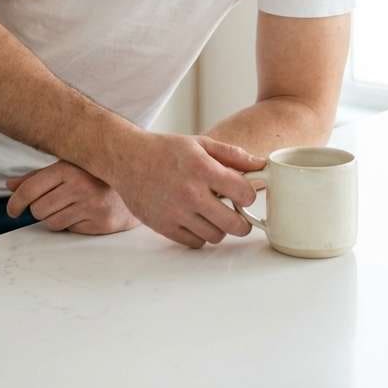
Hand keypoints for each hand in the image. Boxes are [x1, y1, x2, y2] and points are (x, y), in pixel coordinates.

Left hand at [5, 161, 140, 234]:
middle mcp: (81, 186)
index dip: (15, 202)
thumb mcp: (67, 165)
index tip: (12, 209)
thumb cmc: (96, 172)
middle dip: (38, 209)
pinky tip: (82, 212)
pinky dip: (70, 223)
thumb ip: (38, 176)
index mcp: (69, 167)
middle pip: (38, 209)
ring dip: (53, 218)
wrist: (138, 182)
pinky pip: (70, 230)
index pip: (30, 189)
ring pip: (52, 223)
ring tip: (67, 206)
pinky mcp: (101, 223)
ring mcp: (92, 206)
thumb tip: (9, 185)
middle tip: (49, 203)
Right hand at [107, 133, 266, 249]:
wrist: (127, 159)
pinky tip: (196, 220)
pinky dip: (200, 235)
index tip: (243, 193)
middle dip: (242, 220)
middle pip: (234, 224)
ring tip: (213, 214)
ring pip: (216, 236)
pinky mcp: (164, 226)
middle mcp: (191, 193)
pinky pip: (195, 243)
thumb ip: (233, 155)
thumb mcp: (200, 144)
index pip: (244, 193)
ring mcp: (177, 212)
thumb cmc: (165, 150)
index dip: (249, 194)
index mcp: (202, 169)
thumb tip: (260, 165)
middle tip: (238, 214)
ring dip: (220, 227)